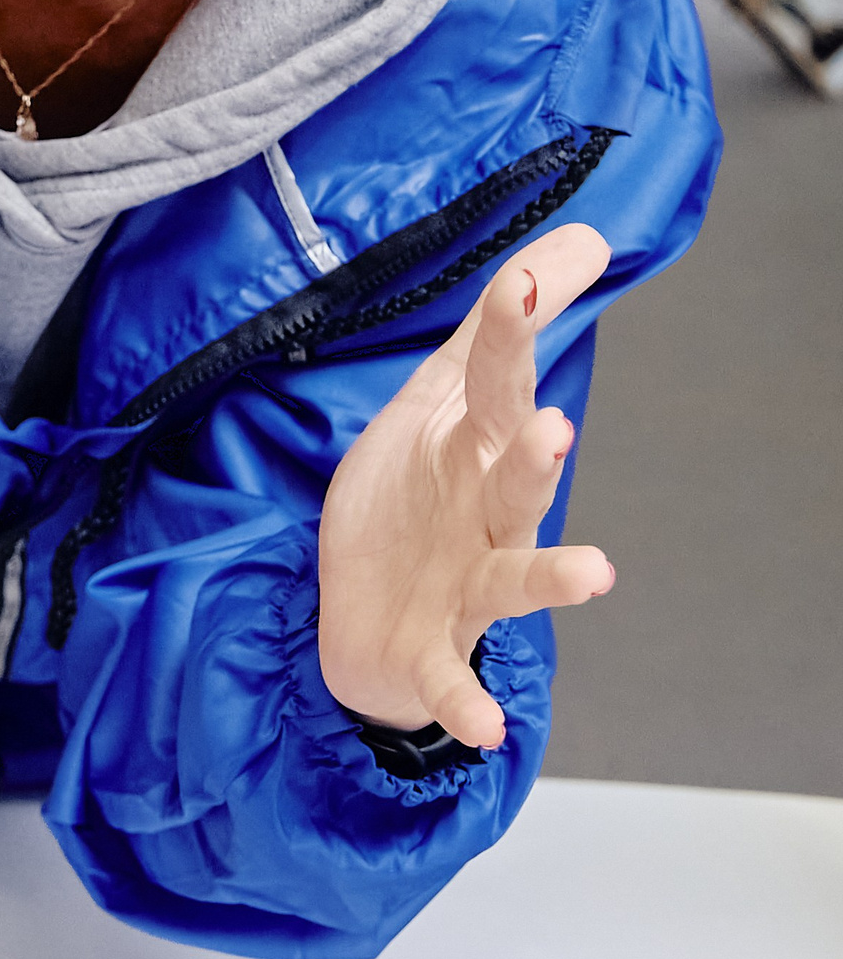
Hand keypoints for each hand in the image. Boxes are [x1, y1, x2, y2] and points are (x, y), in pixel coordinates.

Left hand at [318, 223, 615, 751]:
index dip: (511, 327)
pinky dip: (466, 700)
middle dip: (534, 456)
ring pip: (511, 576)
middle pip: (514, 478)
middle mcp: (484, 515)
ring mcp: (463, 584)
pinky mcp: (429, 646)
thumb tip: (581, 233)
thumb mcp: (441, 396)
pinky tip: (486, 726)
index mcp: (476, 445)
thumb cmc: (413, 498)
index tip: (528, 275)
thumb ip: (499, 324)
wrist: (363, 616)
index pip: (496, 376)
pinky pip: (450, 676)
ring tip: (595, 573)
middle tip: (555, 427)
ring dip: (551, 578)